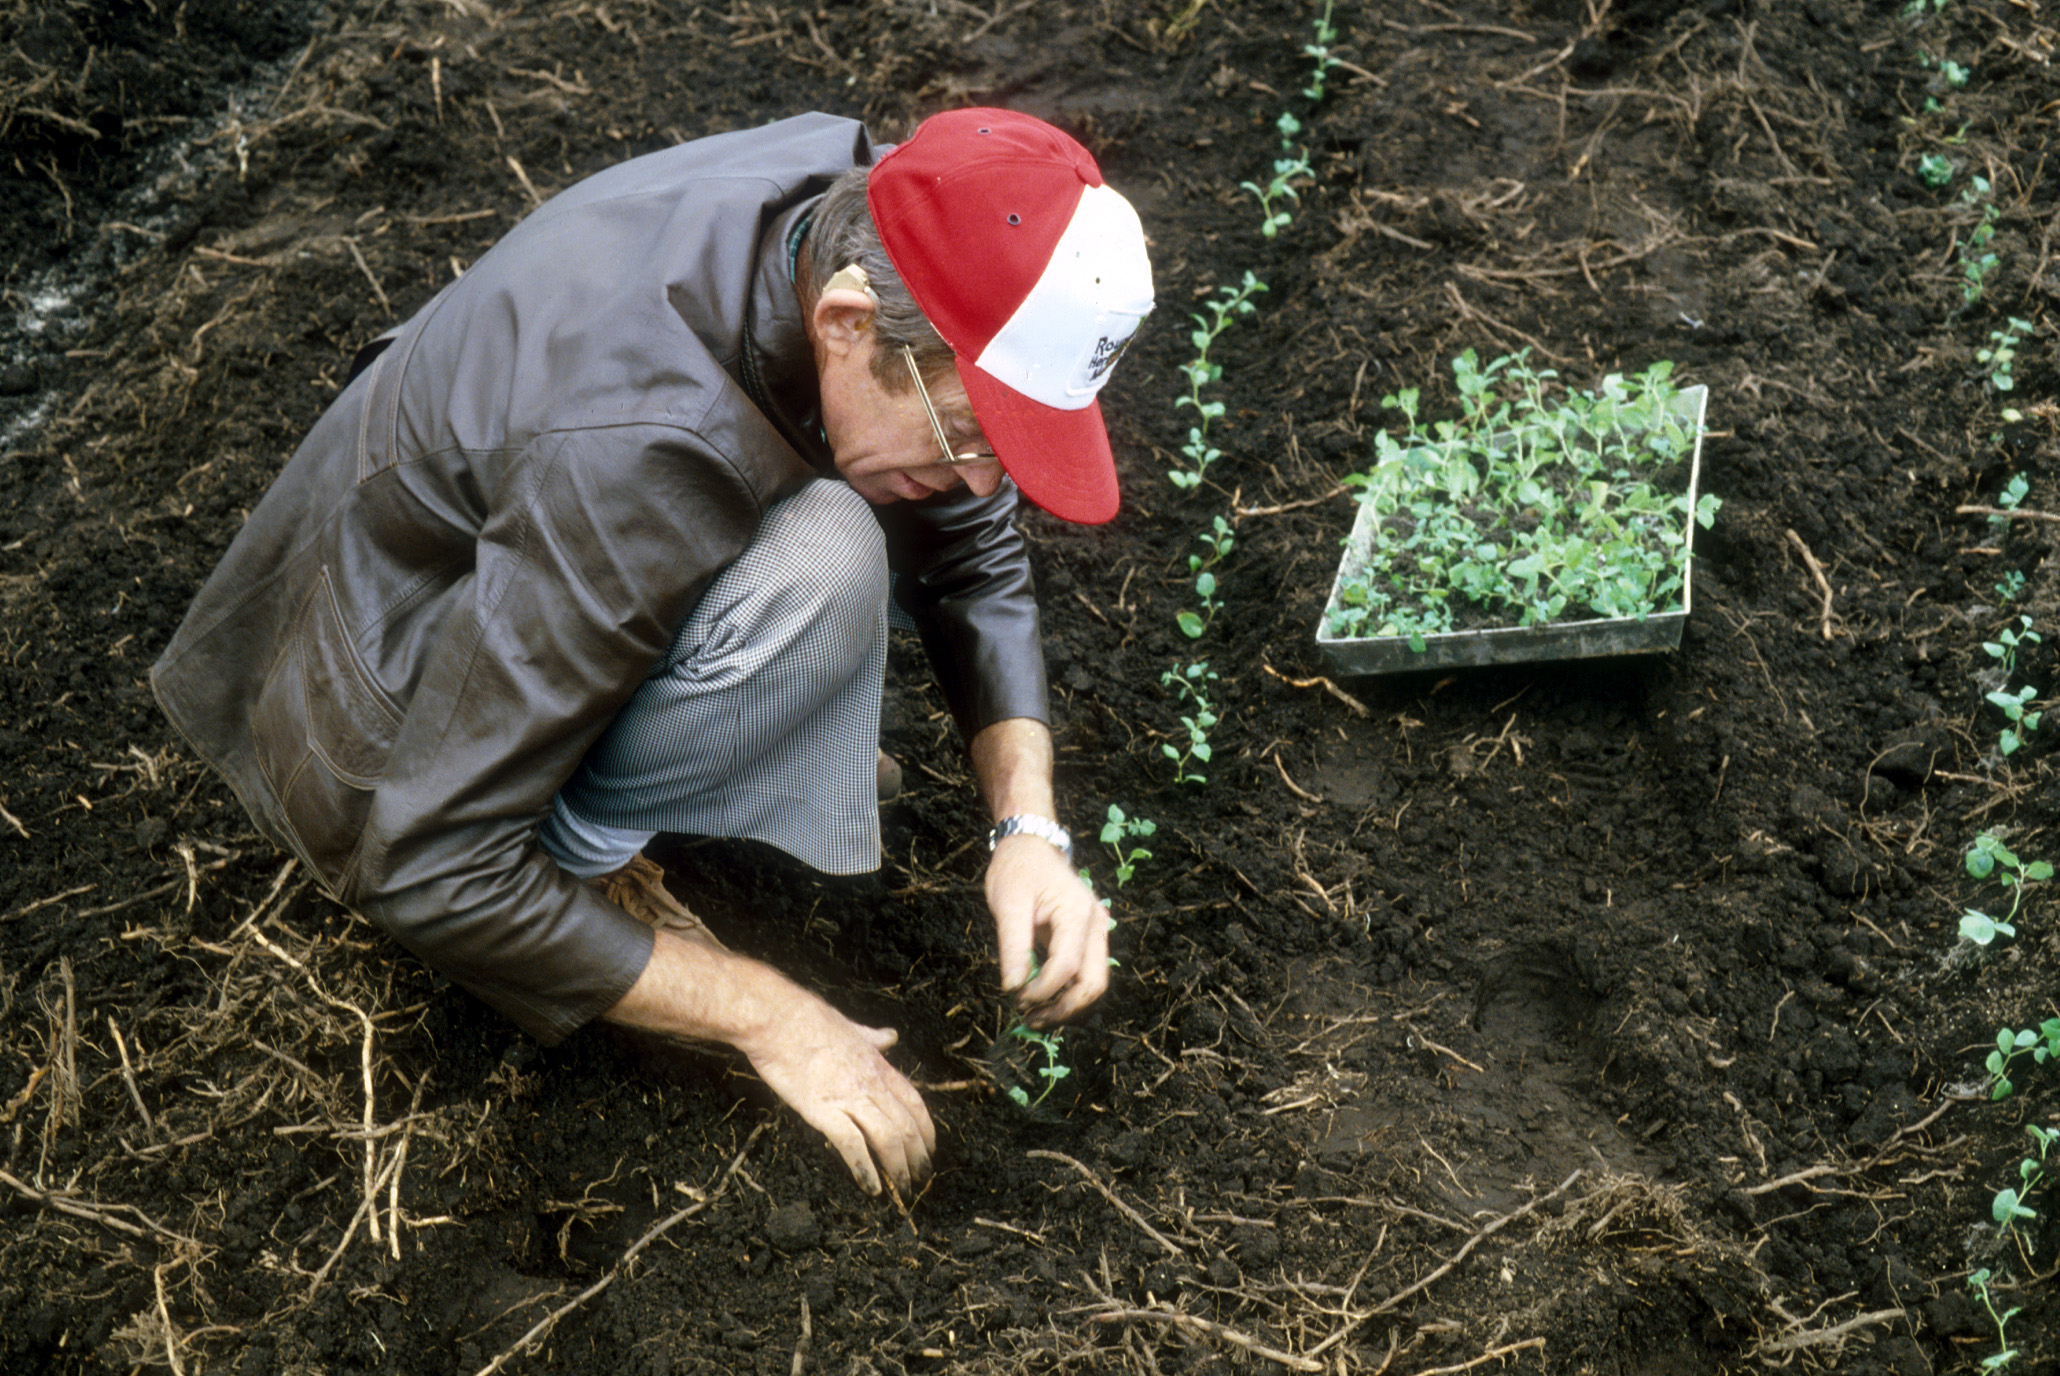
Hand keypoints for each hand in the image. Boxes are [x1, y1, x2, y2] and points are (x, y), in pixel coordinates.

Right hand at [606, 930, 933, 1196]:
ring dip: (898, 1168)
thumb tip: (891, 1035)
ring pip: (888, 1139)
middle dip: (917, 1158)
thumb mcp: (851, 1026)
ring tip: (902, 1189)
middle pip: (906, 1127)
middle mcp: (871, 1083)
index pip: (915, 1103)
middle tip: (920, 1179)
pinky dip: (865, 1168)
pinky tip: (871, 1186)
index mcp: (879, 1065)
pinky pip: (852, 1145)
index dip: (926, 1130)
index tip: (930, 1149)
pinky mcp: (823, 1110)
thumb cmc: (808, 1019)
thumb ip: (873, 1037)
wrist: (776, 1017)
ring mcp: (849, 1097)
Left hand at [986, 835, 1110, 1025]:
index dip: (1042, 989)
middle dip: (1064, 1008)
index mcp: (1078, 913)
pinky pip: (1085, 974)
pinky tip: (1042, 1000)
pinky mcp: (1088, 938)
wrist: (1030, 846)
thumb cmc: (1017, 870)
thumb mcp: (1008, 904)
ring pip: (1094, 983)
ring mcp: (1096, 931)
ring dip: (1067, 1005)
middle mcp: (1096, 924)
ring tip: (1034, 1015)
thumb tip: (1013, 987)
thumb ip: (1013, 946)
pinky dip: (1066, 992)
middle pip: (1094, 983)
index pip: (1067, 966)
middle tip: (1030, 1019)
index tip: (1016, 997)